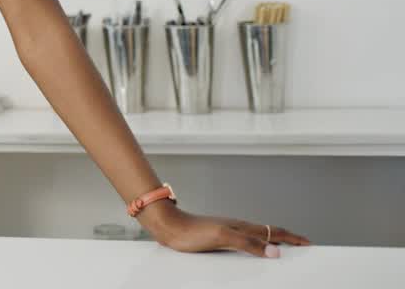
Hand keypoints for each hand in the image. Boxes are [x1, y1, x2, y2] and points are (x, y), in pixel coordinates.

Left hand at [139, 201, 310, 257]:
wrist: (169, 226)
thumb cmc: (191, 231)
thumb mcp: (222, 237)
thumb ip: (248, 243)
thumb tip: (275, 251)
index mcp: (244, 227)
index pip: (276, 232)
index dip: (294, 238)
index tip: (309, 243)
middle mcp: (239, 227)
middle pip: (270, 233)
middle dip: (288, 240)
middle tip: (302, 247)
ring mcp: (229, 231)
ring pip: (258, 237)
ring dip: (273, 243)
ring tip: (284, 250)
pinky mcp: (219, 237)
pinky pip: (245, 242)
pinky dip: (256, 247)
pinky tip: (252, 252)